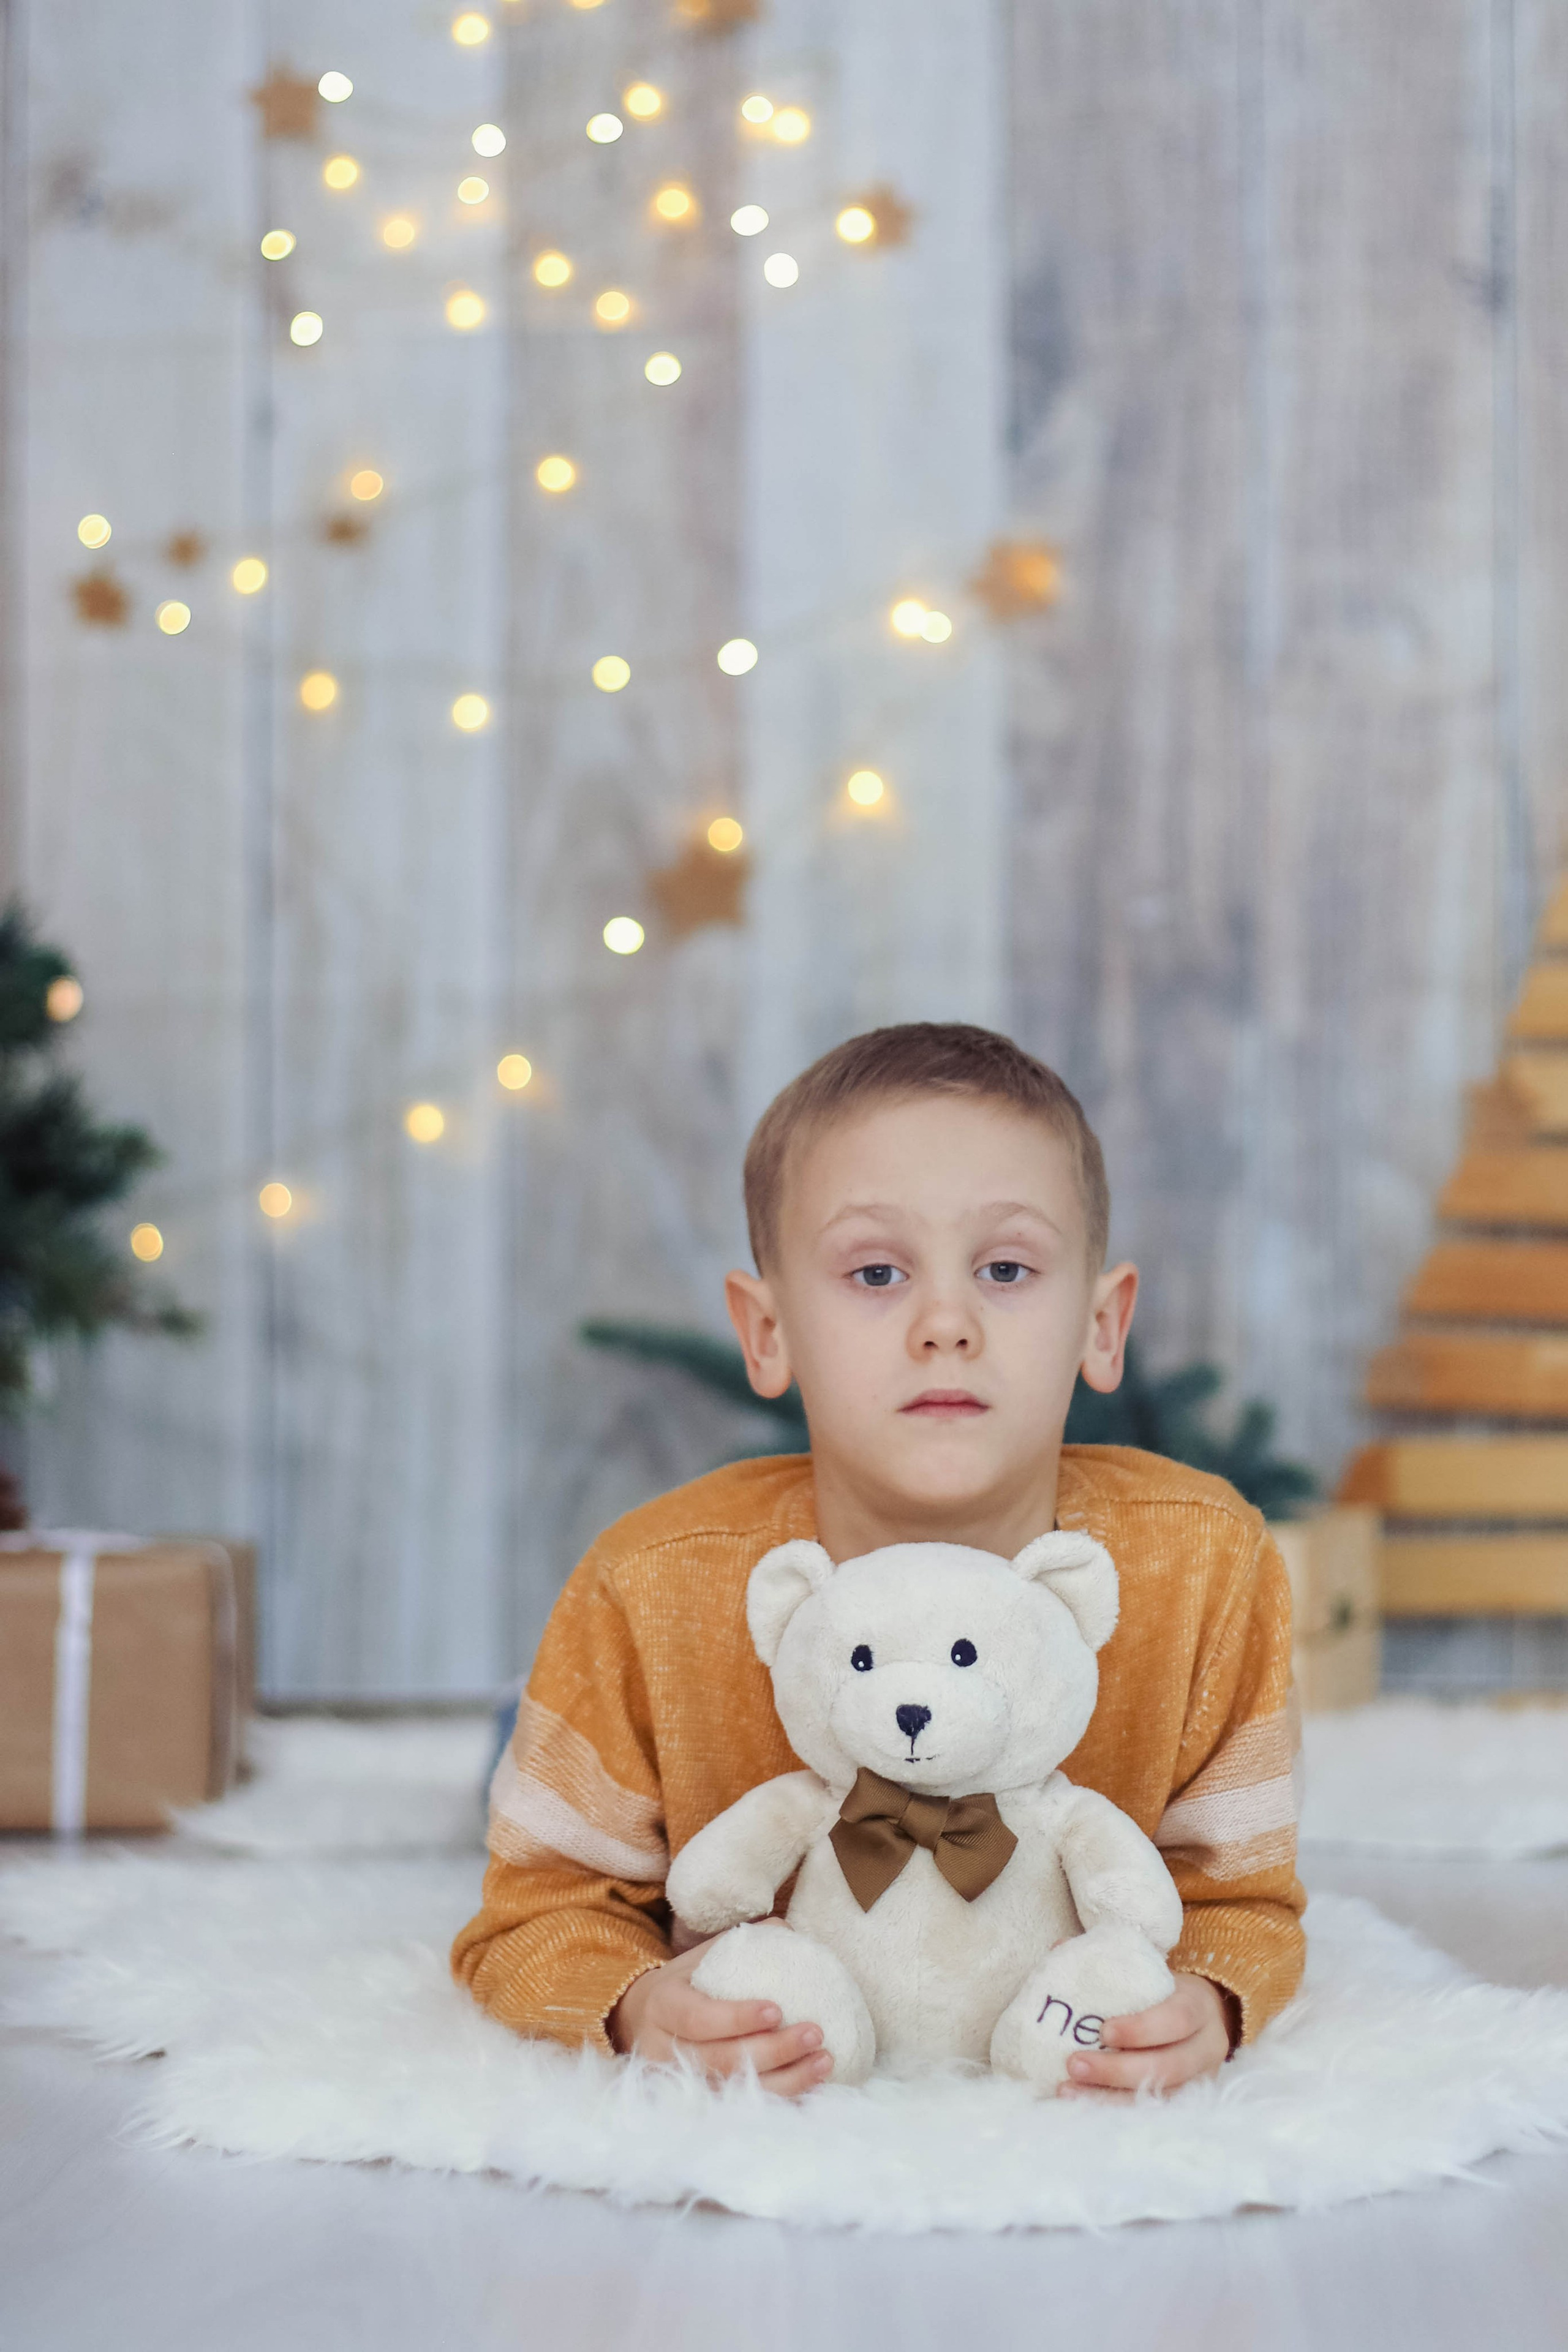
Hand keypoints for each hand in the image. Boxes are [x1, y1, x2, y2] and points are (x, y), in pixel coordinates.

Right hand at [608, 1939, 833, 2096]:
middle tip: (815, 2033)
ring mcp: (678, 2085)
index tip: (777, 2009)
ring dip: (786, 2081)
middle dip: (773, 2051)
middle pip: (721, 2061)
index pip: (698, 2019)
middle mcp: (663, 2051)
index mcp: (663, 2006)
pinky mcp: (696, 2106)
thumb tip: (789, 1933)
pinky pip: (741, 2109)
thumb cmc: (686, 1982)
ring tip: (824, 2061)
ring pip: (734, 2092)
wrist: (642, 2020)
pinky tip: (812, 2088)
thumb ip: (743, 1944)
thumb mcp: (701, 1957)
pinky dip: (779, 2101)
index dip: (737, 2018)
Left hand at [1056, 1973, 1230, 2097]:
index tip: (1103, 2031)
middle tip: (1073, 2064)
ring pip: (1159, 2097)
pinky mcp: (1186, 2101)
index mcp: (1198, 2006)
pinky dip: (1116, 2109)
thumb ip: (1109, 1962)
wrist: (1203, 2018)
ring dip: (1110, 2097)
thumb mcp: (1150, 1971)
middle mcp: (1206, 2047)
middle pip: (1167, 2066)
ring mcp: (1200, 2080)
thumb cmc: (1165, 1991)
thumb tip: (1058, 1949)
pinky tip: (1083, 2103)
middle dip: (1117, 2070)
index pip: (1177, 2018)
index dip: (1141, 2029)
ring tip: (1068, 2090)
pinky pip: (1152, 2112)